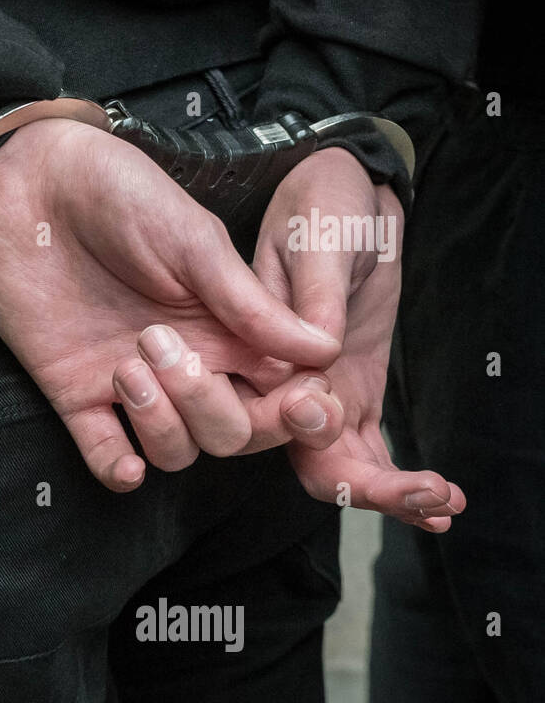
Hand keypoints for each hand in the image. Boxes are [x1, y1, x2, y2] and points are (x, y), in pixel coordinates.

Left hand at [0, 118, 345, 491]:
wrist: (28, 186)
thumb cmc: (117, 193)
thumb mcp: (193, 241)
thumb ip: (249, 302)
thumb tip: (323, 350)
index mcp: (226, 326)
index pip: (280, 392)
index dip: (295, 409)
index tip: (298, 402)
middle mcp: (186, 362)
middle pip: (231, 431)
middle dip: (213, 408)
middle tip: (166, 345)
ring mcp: (130, 383)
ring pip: (176, 449)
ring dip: (164, 425)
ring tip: (127, 364)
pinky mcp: (73, 393)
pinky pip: (105, 455)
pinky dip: (118, 471)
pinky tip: (126, 463)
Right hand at [251, 149, 465, 530]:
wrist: (351, 198)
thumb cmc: (320, 207)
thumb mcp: (317, 238)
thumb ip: (314, 294)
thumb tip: (319, 349)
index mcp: (256, 353)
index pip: (268, 418)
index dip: (311, 438)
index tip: (359, 431)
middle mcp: (279, 387)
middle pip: (309, 459)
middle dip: (365, 488)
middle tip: (424, 493)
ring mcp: (318, 396)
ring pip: (343, 466)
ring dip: (391, 494)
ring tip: (445, 504)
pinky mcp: (352, 396)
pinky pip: (369, 452)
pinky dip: (401, 483)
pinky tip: (443, 504)